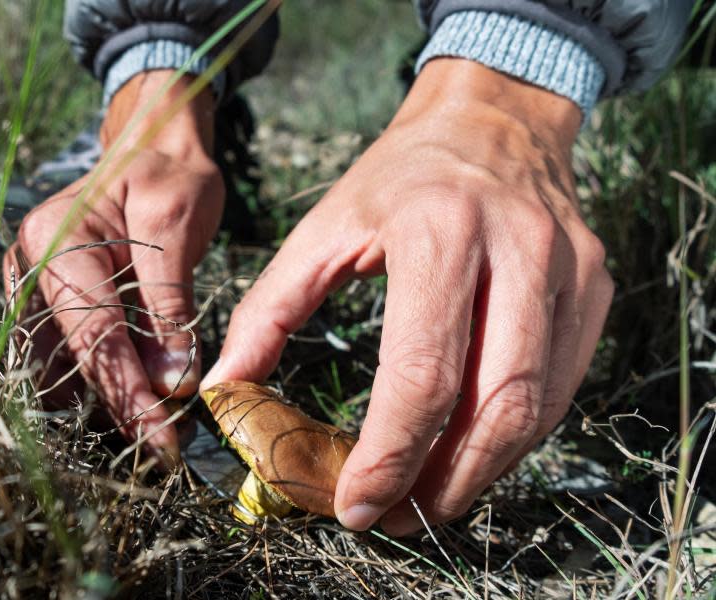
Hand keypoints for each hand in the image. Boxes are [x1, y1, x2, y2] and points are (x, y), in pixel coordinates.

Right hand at [4, 71, 222, 464]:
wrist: (153, 145)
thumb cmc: (168, 175)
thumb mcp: (177, 228)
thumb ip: (169, 306)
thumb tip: (171, 383)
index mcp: (56, 244)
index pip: (94, 336)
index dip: (128, 395)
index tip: (163, 442)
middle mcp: (30, 268)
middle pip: (69, 360)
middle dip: (116, 407)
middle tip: (162, 448)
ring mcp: (34, 285)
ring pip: (61, 365)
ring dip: (104, 400)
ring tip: (154, 430)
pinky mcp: (50, 299)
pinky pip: (67, 352)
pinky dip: (100, 379)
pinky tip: (135, 400)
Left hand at [201, 58, 612, 532]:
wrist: (493, 118)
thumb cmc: (398, 178)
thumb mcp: (322, 227)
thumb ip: (267, 308)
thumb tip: (224, 388)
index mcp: (437, 231)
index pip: (422, 374)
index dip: (389, 455)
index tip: (355, 505)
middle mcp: (517, 250)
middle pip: (494, 404)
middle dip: (443, 482)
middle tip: (397, 517)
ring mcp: (569, 270)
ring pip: (538, 408)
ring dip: (483, 471)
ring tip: (429, 497)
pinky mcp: (596, 287)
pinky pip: (563, 387)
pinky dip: (516, 435)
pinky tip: (471, 450)